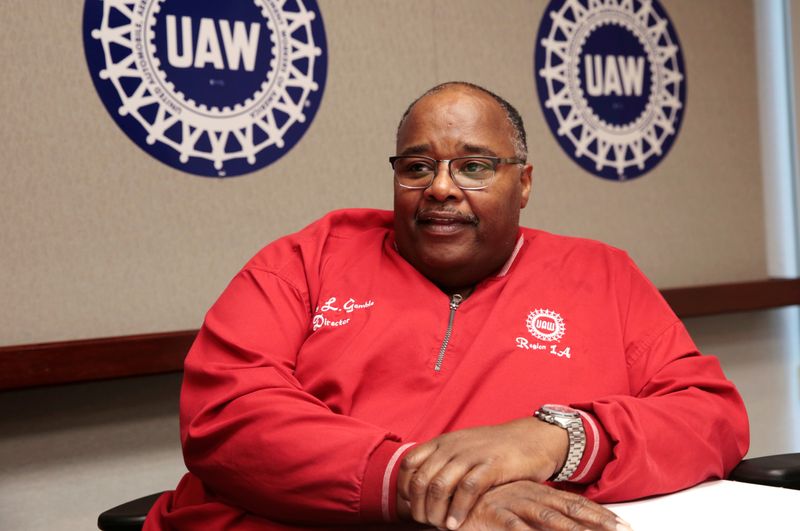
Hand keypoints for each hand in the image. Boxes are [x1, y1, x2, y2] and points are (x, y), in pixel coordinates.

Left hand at [397, 418, 568, 528]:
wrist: (533, 438)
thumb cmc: (495, 449)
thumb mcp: (463, 448)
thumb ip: (443, 462)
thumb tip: (420, 487)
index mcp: (442, 442)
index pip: (408, 464)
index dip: (404, 489)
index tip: (413, 505)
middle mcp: (452, 447)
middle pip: (420, 480)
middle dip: (419, 507)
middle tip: (427, 521)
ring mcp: (471, 455)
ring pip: (439, 487)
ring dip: (436, 512)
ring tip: (441, 526)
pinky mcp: (491, 465)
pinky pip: (467, 490)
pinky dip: (458, 510)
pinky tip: (457, 523)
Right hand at [457, 481, 626, 530]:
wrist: (448, 493)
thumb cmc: (484, 503)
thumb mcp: (516, 506)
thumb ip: (538, 515)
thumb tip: (566, 524)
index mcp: (536, 492)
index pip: (575, 503)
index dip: (600, 514)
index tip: (624, 524)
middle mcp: (528, 495)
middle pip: (570, 510)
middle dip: (597, 521)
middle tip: (622, 530)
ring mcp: (512, 504)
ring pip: (549, 519)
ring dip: (573, 529)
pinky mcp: (493, 515)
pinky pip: (516, 529)